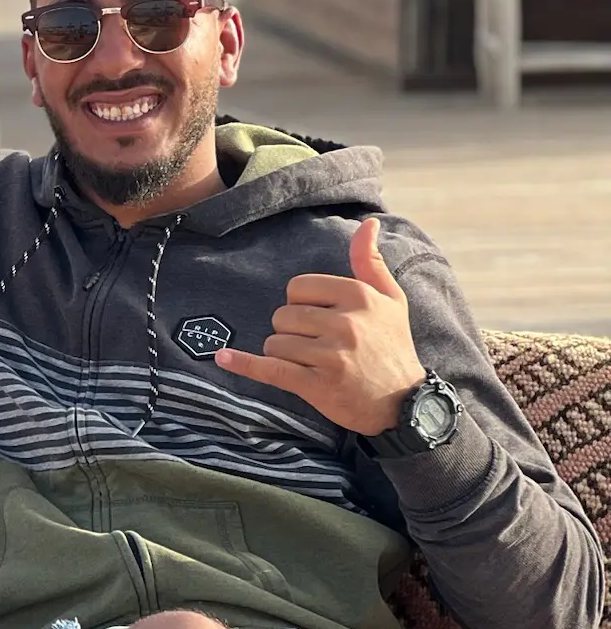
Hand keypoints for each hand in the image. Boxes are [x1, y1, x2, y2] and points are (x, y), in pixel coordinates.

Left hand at [213, 217, 425, 436]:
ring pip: (275, 342)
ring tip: (313, 363)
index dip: (301, 303)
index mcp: (359, 297)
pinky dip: (244, 364)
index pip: (297, 287)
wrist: (405, 404)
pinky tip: (223, 358)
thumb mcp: (391, 300)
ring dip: (284, 354)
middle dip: (292, 331)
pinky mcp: (316, 384)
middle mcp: (345, 323)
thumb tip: (367, 224)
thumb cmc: (392, 346)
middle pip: (282, 315)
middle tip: (318, 346)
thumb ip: (370, 261)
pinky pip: (269, 369)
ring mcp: (330, 355)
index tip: (320, 318)